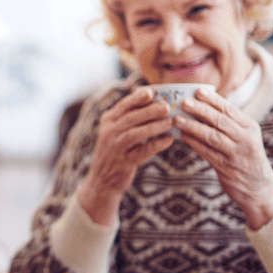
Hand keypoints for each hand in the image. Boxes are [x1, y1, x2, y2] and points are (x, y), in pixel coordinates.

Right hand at [79, 86, 173, 225]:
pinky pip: (142, 151)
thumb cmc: (115, 151)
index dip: (138, 98)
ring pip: (136, 133)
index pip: (124, 105)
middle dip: (150, 110)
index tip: (153, 92)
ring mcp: (115, 148)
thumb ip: (129, 117)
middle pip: (131, 117)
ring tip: (170, 122)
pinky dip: (157, 144)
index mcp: (108, 121)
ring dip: (154, 126)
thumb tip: (155, 100)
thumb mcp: (115, 131)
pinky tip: (169, 140)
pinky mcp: (124, 162)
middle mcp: (109, 132)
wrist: (101, 180)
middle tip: (167, 107)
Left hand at [176, 87, 272, 229]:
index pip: (230, 109)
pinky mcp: (226, 167)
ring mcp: (236, 154)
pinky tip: (182, 136)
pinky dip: (194, 143)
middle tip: (184, 101)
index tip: (198, 90)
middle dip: (201, 110)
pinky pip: (207, 152)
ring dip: (193, 126)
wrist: (258, 188)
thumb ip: (228, 124)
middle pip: (221, 121)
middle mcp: (246, 139)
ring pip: (212, 136)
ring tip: (177, 119)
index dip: (213, 100)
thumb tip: (203, 107)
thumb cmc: (246, 157)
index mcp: (250, 127)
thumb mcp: (244, 138)